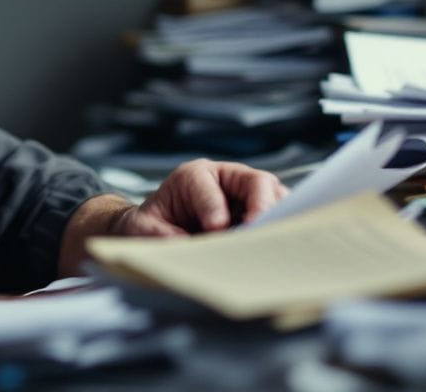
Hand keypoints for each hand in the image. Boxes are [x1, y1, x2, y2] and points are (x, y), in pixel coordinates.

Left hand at [112, 158, 286, 236]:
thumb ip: (162, 236)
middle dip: (261, 206)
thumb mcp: (145, 229)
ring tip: (270, 243)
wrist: (156, 229)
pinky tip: (274, 249)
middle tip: (256, 233)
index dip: (214, 207)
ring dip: (277, 219)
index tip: (216, 229)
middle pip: (257, 182)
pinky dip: (281, 230)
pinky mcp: (259, 212)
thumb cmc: (152, 225)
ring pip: (276, 197)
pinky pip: (280, 215)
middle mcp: (225, 178)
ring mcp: (246, 194)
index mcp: (192, 176)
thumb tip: (187, 247)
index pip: (209, 185)